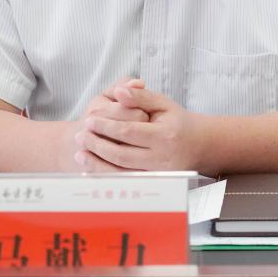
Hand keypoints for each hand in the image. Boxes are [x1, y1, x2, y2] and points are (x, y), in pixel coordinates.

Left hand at [74, 86, 206, 172]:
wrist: (197, 145)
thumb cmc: (176, 121)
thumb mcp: (162, 103)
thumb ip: (140, 96)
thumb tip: (119, 91)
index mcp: (165, 135)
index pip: (128, 131)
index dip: (106, 126)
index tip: (89, 120)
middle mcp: (163, 159)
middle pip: (121, 154)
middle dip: (97, 145)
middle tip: (80, 135)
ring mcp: (158, 176)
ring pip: (121, 173)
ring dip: (97, 164)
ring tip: (80, 152)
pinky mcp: (153, 185)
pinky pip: (125, 183)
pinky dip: (106, 176)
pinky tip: (92, 168)